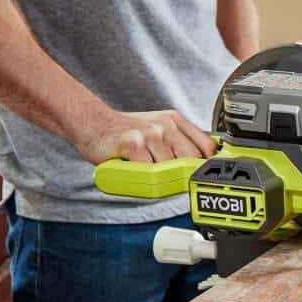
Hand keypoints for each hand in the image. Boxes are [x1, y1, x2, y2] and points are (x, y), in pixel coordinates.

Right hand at [77, 109, 216, 164]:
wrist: (93, 122)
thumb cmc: (126, 131)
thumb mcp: (158, 128)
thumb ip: (178, 141)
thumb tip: (202, 162)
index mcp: (175, 121)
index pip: (205, 144)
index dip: (208, 162)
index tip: (207, 174)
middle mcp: (166, 125)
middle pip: (191, 158)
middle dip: (185, 172)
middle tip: (175, 180)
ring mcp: (150, 134)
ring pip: (171, 166)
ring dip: (162, 175)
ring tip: (150, 172)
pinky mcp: (134, 144)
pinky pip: (149, 169)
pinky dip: (145, 176)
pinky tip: (138, 170)